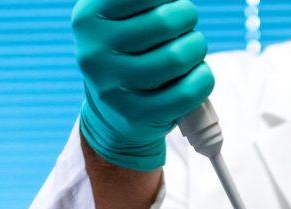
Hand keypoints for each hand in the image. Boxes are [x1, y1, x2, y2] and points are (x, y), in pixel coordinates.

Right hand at [72, 0, 214, 170]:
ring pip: (178, 56)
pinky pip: (189, 91)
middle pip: (166, 21)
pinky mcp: (137, 115)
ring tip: (190, 51)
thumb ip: (147, 2)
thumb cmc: (131, 52)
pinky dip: (203, 79)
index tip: (169, 4)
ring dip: (196, 49)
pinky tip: (195, 76)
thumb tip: (178, 1)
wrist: (115, 111)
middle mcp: (94, 52)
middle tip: (184, 27)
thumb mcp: (123, 19)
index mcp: (88, 17)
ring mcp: (113, 87)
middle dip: (187, 17)